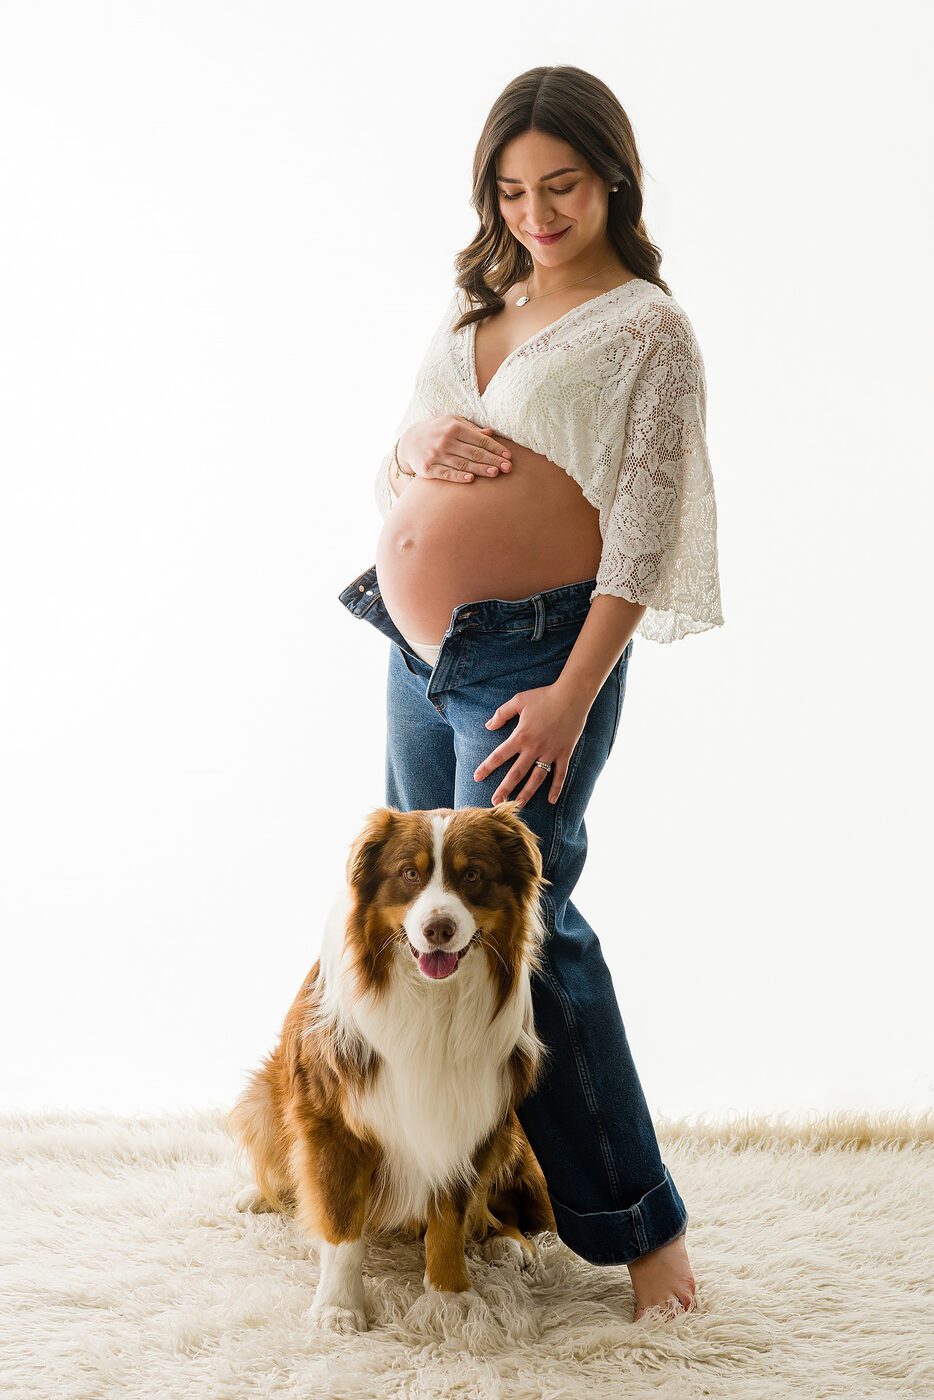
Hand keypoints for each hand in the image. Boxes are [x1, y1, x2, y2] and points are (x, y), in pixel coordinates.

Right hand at [400, 416, 511, 482]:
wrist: (409, 441)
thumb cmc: (437, 431)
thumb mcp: (452, 423)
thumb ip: (471, 428)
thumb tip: (491, 432)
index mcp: (454, 427)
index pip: (480, 439)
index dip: (495, 448)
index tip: (508, 456)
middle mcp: (445, 440)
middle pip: (474, 453)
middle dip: (492, 460)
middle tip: (508, 468)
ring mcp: (436, 455)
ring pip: (463, 464)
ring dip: (480, 469)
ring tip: (495, 473)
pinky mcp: (428, 469)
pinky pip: (446, 473)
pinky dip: (459, 477)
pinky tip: (471, 479)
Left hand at [473, 682, 588, 806]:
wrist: (572, 696)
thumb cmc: (544, 696)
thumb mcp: (519, 700)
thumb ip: (502, 713)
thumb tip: (488, 726)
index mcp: (521, 736)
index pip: (500, 755)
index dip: (487, 767)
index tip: (476, 777)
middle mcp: (534, 748)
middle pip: (516, 773)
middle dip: (505, 788)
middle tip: (495, 802)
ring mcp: (550, 752)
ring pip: (537, 778)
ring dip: (527, 793)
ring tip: (518, 805)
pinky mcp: (564, 753)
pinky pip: (560, 774)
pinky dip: (556, 788)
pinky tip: (551, 801)